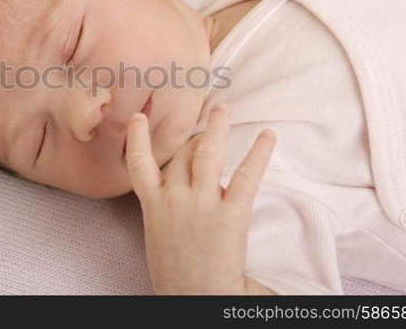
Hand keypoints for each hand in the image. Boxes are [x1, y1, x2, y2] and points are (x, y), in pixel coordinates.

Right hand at [124, 102, 275, 294]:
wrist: (194, 296)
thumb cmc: (174, 270)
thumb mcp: (157, 233)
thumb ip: (164, 204)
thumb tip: (178, 182)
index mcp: (153, 205)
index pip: (139, 162)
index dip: (138, 136)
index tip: (140, 117)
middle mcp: (174, 198)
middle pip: (182, 153)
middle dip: (195, 133)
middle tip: (208, 114)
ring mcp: (201, 204)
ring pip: (207, 154)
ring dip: (216, 127)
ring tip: (224, 108)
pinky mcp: (230, 214)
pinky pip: (246, 176)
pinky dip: (258, 153)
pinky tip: (267, 136)